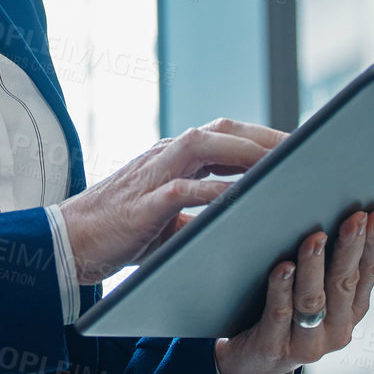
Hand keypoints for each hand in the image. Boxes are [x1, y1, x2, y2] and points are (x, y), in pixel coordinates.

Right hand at [58, 117, 289, 285]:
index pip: (225, 136)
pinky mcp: (142, 203)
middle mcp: (165, 157)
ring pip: (204, 145)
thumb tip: (246, 221)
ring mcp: (152, 175)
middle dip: (265, 135)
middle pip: (221, 130)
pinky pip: (183, 188)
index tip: (299, 148)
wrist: (68, 244)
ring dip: (245, 151)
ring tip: (282, 164)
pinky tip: (241, 198)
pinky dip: (213, 189)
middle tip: (305, 148)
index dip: (263, 138)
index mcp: (173, 160)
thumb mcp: (169, 220)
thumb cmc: (119, 234)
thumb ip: (202, 212)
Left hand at [214, 208, 373, 373]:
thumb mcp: (312, 296)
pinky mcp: (275, 348)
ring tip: (316, 236)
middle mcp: (336, 331)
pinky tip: (283, 266)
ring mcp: (307, 344)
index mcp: (350, 314)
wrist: (251, 364)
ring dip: (315, 266)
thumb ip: (325, 268)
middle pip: (344, 284)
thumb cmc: (283, 315)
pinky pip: (280, 314)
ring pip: (313, 300)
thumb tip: (329, 217)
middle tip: (353, 217)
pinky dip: (282, 289)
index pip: (368, 275)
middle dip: (350, 248)